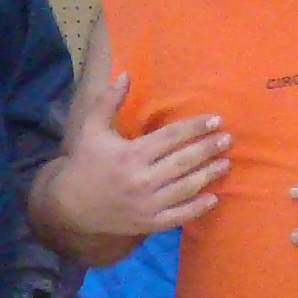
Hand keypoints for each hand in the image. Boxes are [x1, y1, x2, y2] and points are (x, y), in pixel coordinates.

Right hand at [50, 68, 229, 245]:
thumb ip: (109, 101)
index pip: (171, 137)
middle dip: (208, 149)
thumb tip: (126, 74)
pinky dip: (197, 208)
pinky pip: (179, 216)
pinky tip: (213, 197)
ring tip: (226, 163)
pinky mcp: (148, 223)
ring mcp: (147, 204)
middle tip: (227, 139)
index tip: (216, 120)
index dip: (195, 127)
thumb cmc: (85, 163)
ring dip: (209, 175)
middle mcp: (142, 179)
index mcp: (131, 154)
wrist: (70, 207)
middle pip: (184, 161)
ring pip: (185, 188)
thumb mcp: (92, 129)